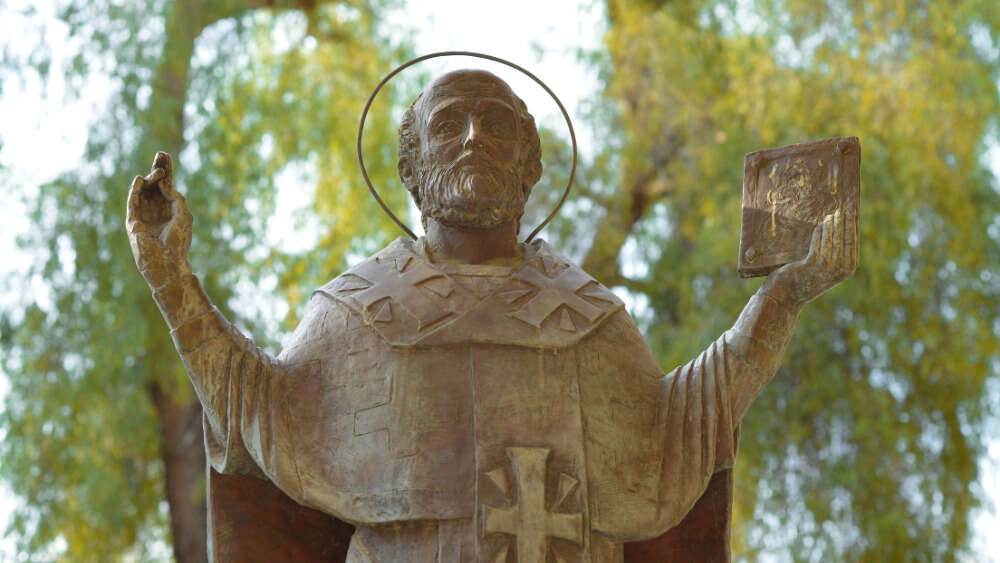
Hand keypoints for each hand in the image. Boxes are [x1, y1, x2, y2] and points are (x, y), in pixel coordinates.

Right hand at [126, 152, 192, 289]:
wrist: (168, 261)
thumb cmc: (179, 240)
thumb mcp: (183, 213)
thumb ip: (175, 195)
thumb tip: (163, 182)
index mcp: (171, 209)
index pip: (167, 185)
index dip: (167, 170)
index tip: (165, 156)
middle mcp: (157, 209)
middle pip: (155, 184)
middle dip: (158, 169)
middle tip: (160, 154)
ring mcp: (144, 214)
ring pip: (144, 190)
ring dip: (150, 179)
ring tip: (157, 172)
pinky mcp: (133, 221)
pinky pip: (132, 201)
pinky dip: (135, 190)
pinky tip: (141, 179)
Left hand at [761, 208, 857, 306]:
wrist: (788, 295)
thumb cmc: (806, 279)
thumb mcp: (825, 267)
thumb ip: (836, 252)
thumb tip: (841, 227)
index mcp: (848, 269)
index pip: (853, 242)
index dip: (852, 226)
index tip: (851, 213)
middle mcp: (841, 269)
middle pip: (845, 239)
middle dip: (844, 222)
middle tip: (842, 209)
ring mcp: (828, 267)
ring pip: (832, 240)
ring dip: (832, 225)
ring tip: (830, 215)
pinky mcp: (814, 264)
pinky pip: (818, 244)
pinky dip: (819, 234)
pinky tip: (818, 226)